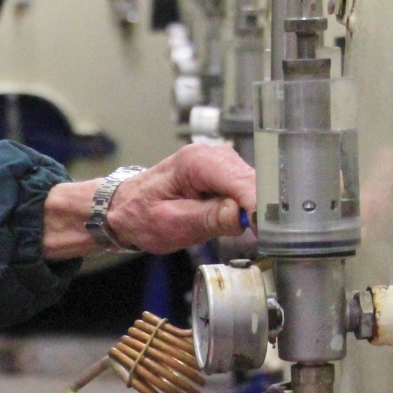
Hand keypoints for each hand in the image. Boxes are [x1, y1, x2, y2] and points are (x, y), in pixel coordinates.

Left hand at [43, 142, 256, 258]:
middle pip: (254, 183)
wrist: (126, 207)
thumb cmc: (141, 214)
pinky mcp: (226, 174)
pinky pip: (247, 191)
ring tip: (238, 229)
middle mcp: (213, 155)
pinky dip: (246, 209)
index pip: (242, 181)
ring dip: (253, 211)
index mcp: (197, 162)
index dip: (259, 207)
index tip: (266, 230)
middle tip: (257, 237)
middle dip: (258, 210)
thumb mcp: (173, 223)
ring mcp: (222, 162)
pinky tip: (233, 220)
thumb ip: (210, 218)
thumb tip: (245, 216)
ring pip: (255, 188)